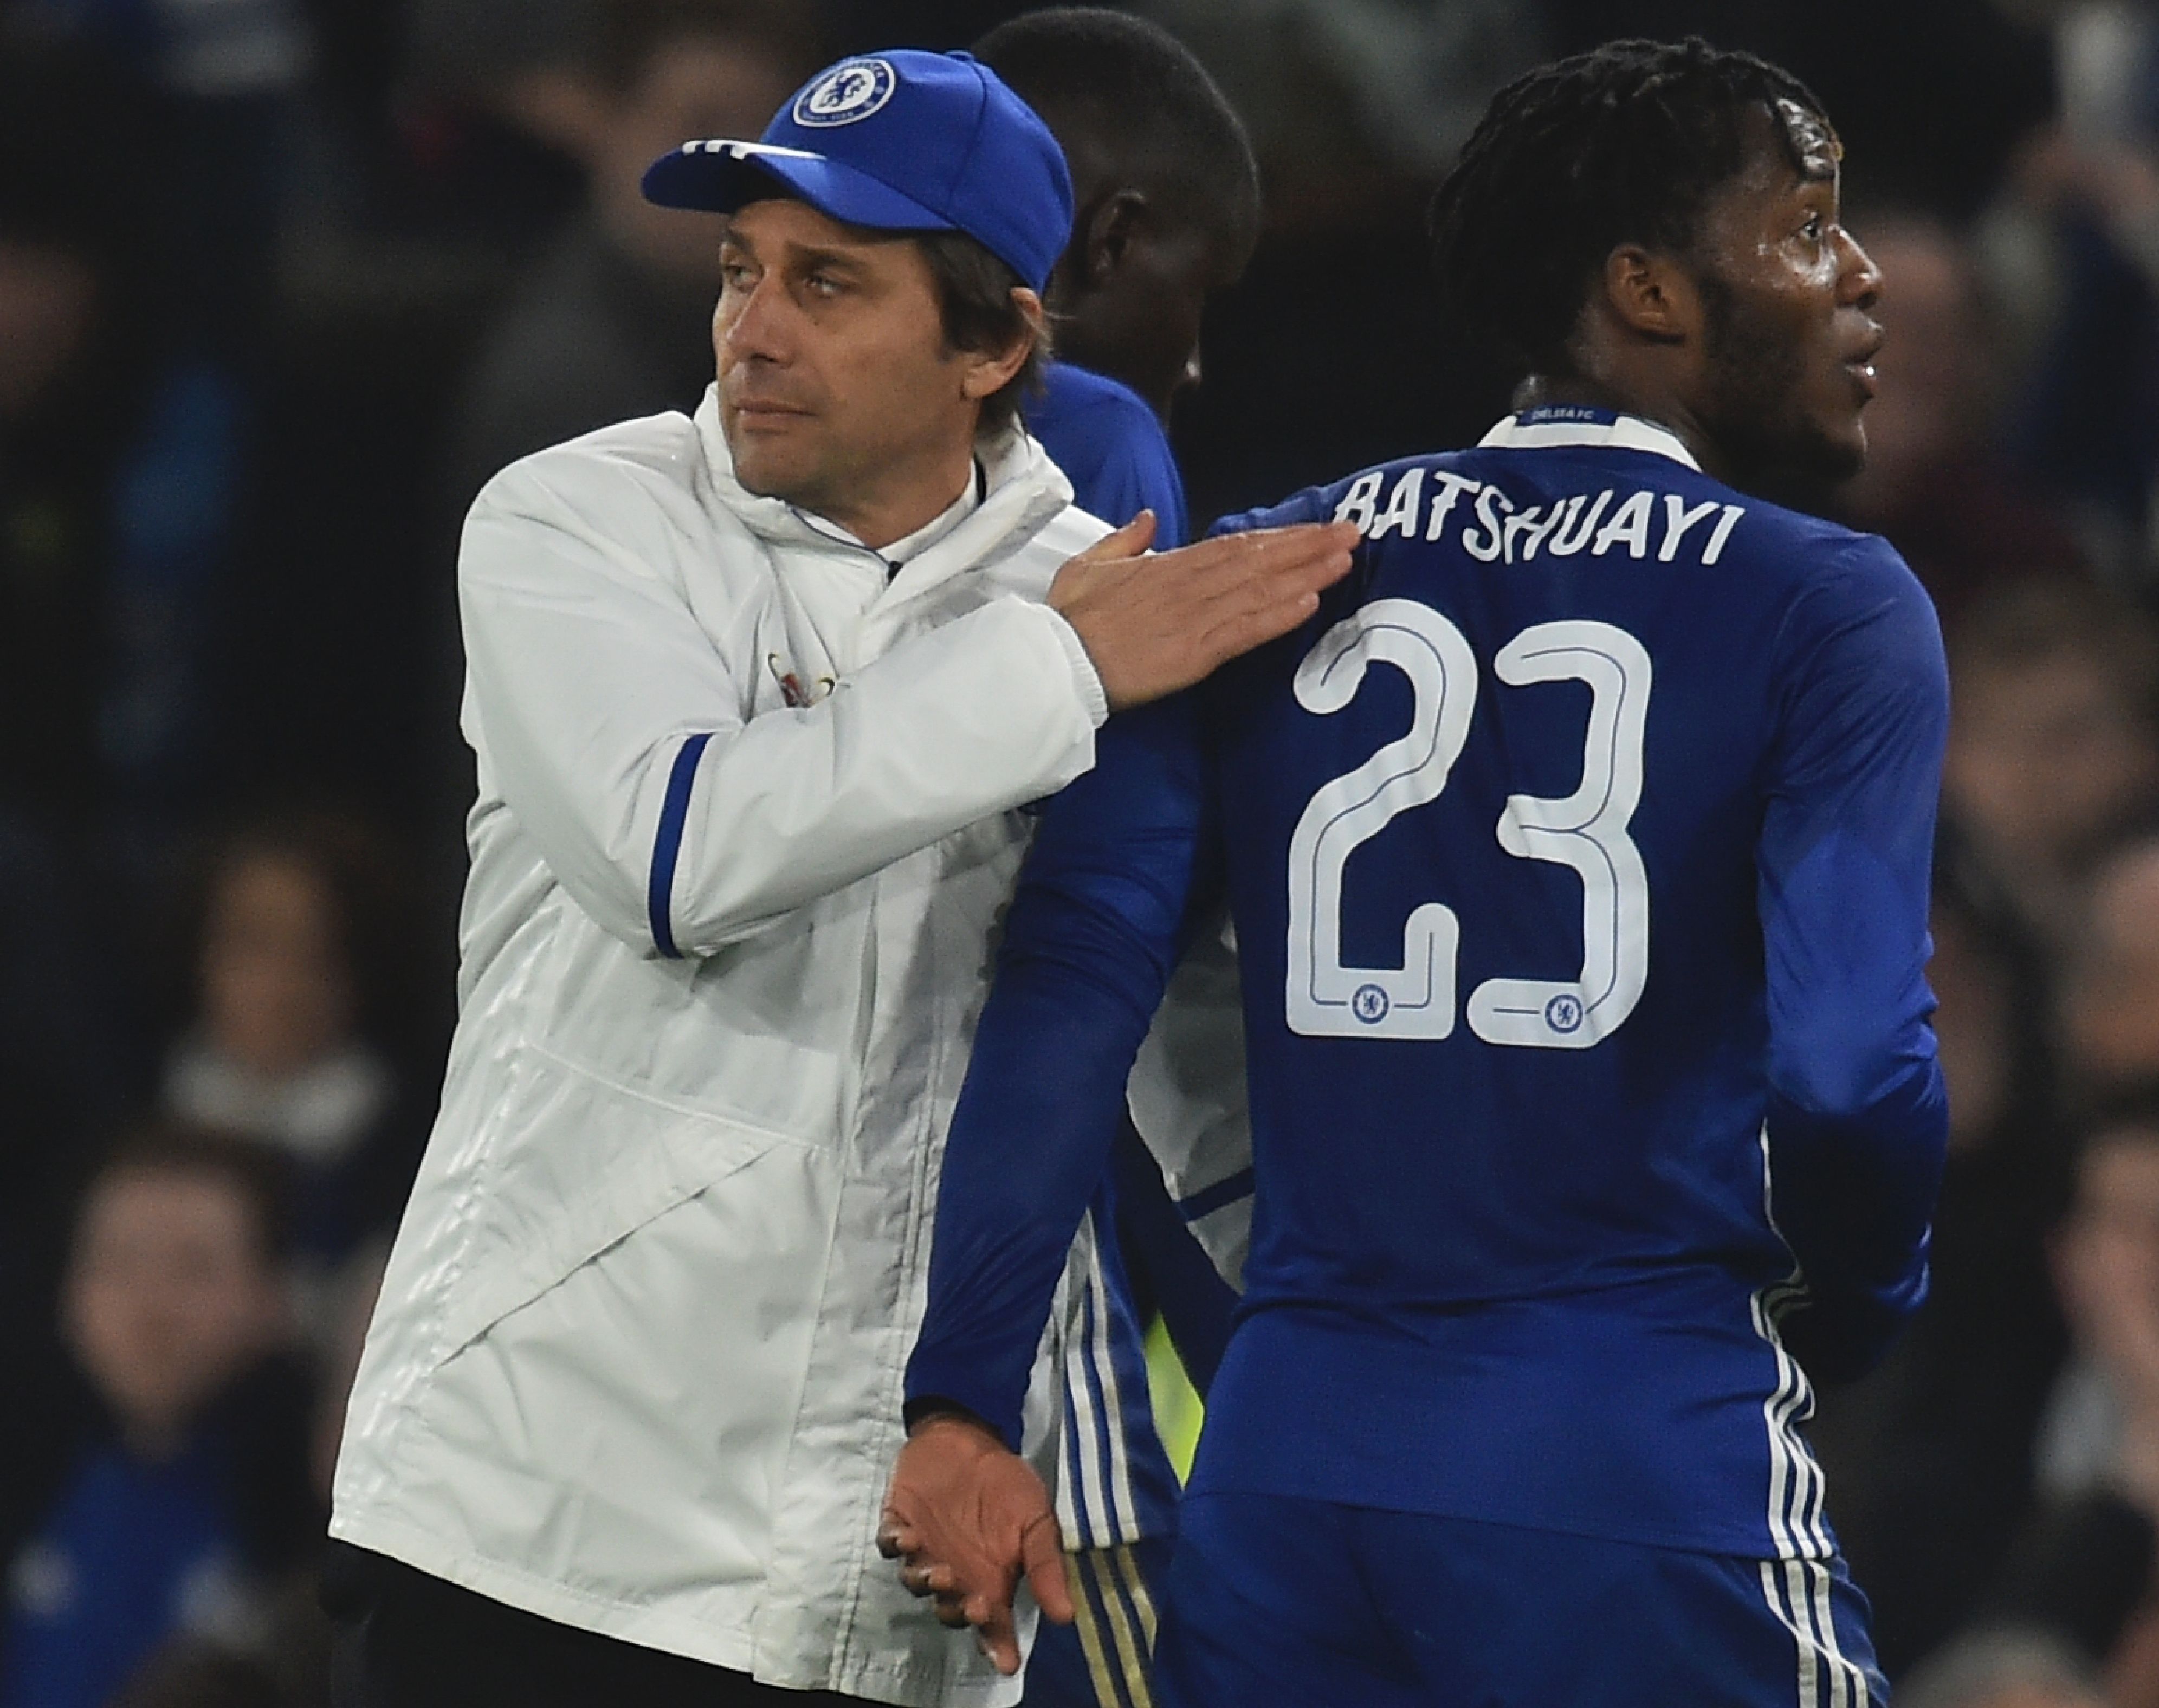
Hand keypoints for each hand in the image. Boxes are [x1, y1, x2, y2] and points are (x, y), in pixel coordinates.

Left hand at [878, 1412, 1072, 1674]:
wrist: (970, 1436)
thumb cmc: (1006, 1483)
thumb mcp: (1036, 1519)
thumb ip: (1046, 1565)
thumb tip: (1066, 1616)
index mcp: (989, 1581)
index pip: (993, 1625)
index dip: (999, 1645)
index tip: (1007, 1661)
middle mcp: (954, 1576)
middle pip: (951, 1610)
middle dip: (961, 1611)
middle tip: (975, 1602)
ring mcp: (923, 1551)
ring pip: (917, 1582)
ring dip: (928, 1582)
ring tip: (941, 1572)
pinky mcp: (897, 1524)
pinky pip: (889, 1545)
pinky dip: (896, 1545)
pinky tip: (908, 1538)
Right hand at [1049, 513, 1359, 710]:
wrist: (1055, 662)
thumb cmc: (1068, 619)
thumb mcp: (1088, 565)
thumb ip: (1125, 540)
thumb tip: (1150, 519)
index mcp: (1167, 565)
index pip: (1234, 545)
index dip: (1278, 537)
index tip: (1315, 529)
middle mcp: (1188, 585)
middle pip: (1257, 560)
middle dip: (1307, 546)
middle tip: (1351, 532)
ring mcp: (1194, 618)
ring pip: (1259, 590)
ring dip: (1305, 574)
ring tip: (1345, 560)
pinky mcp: (1194, 652)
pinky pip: (1244, 630)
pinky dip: (1277, 616)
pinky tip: (1309, 603)